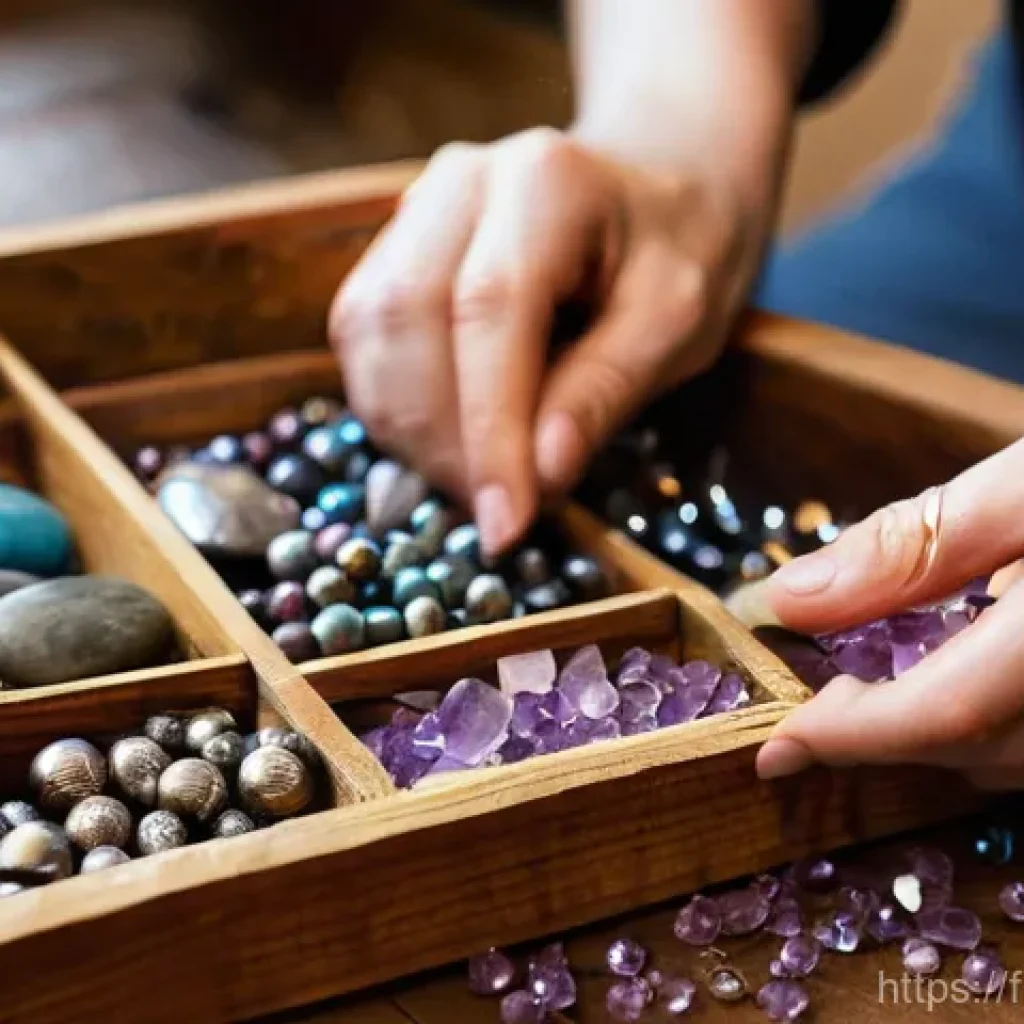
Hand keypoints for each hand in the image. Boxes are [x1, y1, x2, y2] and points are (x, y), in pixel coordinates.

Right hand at [329, 128, 774, 555]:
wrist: (655, 191)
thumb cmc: (679, 255)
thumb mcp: (677, 325)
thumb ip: (605, 391)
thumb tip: (539, 476)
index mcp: (547, 185)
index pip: (491, 310)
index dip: (487, 429)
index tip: (504, 525)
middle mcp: (462, 183)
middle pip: (405, 317)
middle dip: (438, 438)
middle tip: (492, 513)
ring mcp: (416, 210)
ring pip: (366, 329)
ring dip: (405, 429)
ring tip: (472, 481)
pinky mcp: (393, 248)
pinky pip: (361, 335)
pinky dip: (391, 406)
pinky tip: (442, 440)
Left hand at [730, 440, 1023, 789]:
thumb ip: (916, 545)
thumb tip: (792, 597)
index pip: (945, 712)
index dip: (849, 736)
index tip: (774, 750)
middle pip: (974, 747)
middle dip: (883, 733)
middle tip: (815, 705)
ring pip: (1012, 761)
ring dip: (936, 732)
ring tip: (874, 686)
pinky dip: (987, 720)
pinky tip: (958, 668)